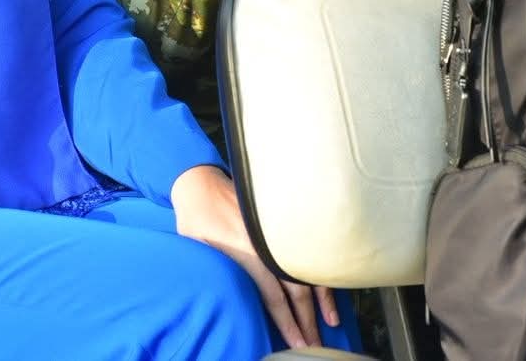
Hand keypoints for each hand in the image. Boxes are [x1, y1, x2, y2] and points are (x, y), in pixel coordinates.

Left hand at [170, 165, 336, 348]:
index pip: (274, 296)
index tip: (298, 342)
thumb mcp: (199, 251)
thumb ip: (222, 274)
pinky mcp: (280, 224)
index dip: (288, 322)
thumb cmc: (194, 220)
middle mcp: (267, 244)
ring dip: (321, 298)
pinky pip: (306, 250)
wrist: (200, 182)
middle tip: (315, 343)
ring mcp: (276, 233)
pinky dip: (317, 270)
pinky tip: (325, 286)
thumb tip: (236, 303)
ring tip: (331, 321)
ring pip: (307, 269)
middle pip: (296, 289)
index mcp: (247, 252)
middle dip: (307, 319)